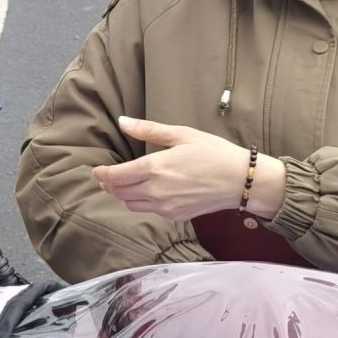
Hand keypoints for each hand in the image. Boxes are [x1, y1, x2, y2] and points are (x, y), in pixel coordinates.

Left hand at [94, 117, 286, 223]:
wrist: (240, 181)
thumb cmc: (214, 153)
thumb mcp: (182, 134)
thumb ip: (149, 130)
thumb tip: (123, 122)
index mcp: (155, 168)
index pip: (116, 176)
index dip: (102, 174)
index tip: (97, 171)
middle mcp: (156, 191)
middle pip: (119, 192)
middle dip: (110, 185)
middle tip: (106, 177)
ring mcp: (165, 206)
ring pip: (131, 205)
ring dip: (123, 195)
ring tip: (124, 185)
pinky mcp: (175, 216)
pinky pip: (149, 211)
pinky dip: (141, 203)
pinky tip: (147, 193)